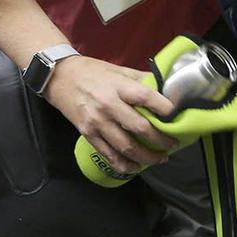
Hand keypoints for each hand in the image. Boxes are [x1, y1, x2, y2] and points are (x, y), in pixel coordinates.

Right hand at [44, 56, 178, 173]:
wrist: (60, 78)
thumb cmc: (93, 72)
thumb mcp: (119, 70)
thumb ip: (141, 80)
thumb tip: (166, 91)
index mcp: (118, 86)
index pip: (146, 97)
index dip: (165, 108)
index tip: (177, 116)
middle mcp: (108, 105)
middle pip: (140, 127)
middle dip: (161, 140)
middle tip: (173, 144)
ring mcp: (97, 122)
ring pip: (126, 146)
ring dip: (147, 157)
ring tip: (161, 159)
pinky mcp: (88, 134)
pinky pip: (109, 155)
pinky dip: (125, 165)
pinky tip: (137, 166)